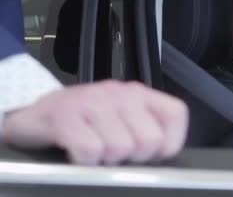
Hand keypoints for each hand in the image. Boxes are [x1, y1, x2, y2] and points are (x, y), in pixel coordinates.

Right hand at [0, 81, 187, 164]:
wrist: (34, 114)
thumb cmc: (83, 121)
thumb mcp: (120, 119)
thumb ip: (145, 130)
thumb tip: (163, 158)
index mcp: (138, 94)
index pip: (175, 114)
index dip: (169, 142)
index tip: (152, 155)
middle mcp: (119, 93)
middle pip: (149, 139)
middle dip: (133, 158)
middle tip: (114, 154)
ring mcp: (91, 102)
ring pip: (120, 148)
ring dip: (105, 160)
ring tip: (93, 151)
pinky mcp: (65, 116)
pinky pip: (90, 151)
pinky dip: (84, 162)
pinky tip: (76, 154)